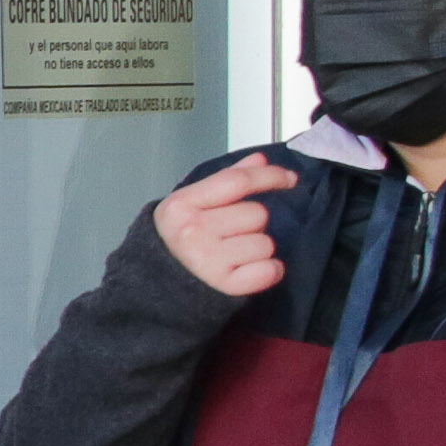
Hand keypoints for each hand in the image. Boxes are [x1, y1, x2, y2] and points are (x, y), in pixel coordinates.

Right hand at [153, 153, 296, 296]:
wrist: (156, 284)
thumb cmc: (178, 240)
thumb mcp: (192, 203)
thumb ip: (226, 179)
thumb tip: (260, 161)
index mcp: (183, 204)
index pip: (238, 181)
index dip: (269, 177)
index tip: (290, 179)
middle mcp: (193, 230)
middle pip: (257, 214)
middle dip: (254, 223)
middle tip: (233, 234)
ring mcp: (207, 259)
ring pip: (265, 243)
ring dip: (259, 248)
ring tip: (237, 254)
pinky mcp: (222, 285)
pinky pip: (268, 271)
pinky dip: (268, 271)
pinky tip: (252, 270)